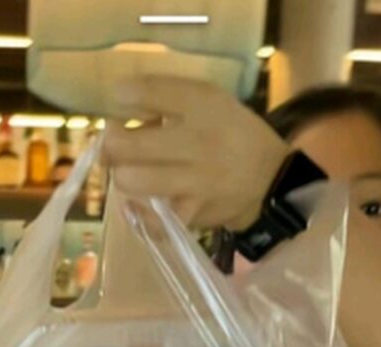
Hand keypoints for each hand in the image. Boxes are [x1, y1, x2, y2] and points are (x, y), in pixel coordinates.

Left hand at [101, 76, 289, 230]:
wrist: (270, 180)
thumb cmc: (230, 134)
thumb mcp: (208, 102)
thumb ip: (165, 97)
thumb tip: (119, 101)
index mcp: (204, 105)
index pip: (149, 92)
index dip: (122, 96)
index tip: (120, 99)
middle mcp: (199, 141)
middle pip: (124, 145)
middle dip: (110, 143)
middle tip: (113, 144)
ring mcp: (195, 181)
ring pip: (130, 180)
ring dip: (123, 176)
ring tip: (131, 171)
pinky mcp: (192, 213)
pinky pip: (147, 219)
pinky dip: (135, 213)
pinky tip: (137, 203)